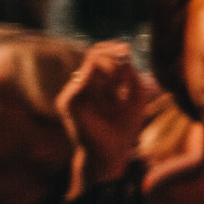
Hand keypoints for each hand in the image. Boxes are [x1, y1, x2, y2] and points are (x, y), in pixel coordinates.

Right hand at [56, 41, 152, 196]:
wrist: (109, 154)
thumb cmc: (124, 126)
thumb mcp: (136, 97)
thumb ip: (131, 74)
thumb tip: (124, 51)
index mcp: (97, 82)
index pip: (100, 54)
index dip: (115, 50)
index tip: (128, 52)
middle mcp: (82, 85)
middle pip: (94, 54)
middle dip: (114, 59)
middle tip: (128, 73)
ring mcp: (73, 92)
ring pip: (90, 65)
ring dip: (111, 72)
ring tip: (122, 90)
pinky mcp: (67, 102)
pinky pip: (82, 81)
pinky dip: (101, 82)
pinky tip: (113, 95)